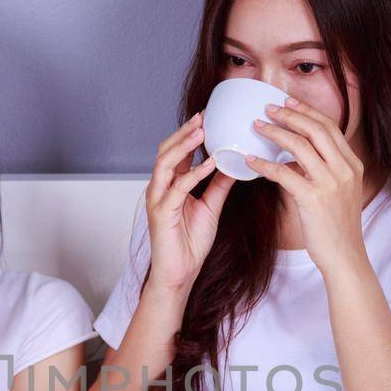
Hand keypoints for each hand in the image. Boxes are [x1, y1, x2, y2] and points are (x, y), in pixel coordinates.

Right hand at [146, 112, 234, 289]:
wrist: (179, 273)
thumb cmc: (189, 244)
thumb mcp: (211, 207)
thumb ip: (218, 185)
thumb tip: (232, 164)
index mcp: (169, 186)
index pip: (176, 153)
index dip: (189, 134)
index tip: (206, 118)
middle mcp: (160, 189)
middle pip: (166, 151)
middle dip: (184, 133)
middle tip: (203, 117)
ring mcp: (158, 200)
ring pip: (165, 163)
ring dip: (184, 146)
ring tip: (201, 131)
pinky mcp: (162, 213)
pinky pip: (178, 188)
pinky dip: (193, 173)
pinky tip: (209, 163)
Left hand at [246, 94, 366, 275]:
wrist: (345, 257)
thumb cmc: (337, 228)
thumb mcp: (339, 193)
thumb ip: (324, 172)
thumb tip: (296, 159)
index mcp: (352, 165)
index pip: (330, 127)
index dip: (308, 111)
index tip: (289, 101)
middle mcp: (344, 169)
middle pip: (316, 129)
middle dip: (291, 114)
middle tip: (269, 107)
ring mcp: (331, 182)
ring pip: (300, 145)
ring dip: (275, 132)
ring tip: (257, 126)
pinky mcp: (314, 198)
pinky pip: (284, 173)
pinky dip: (265, 164)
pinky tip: (251, 160)